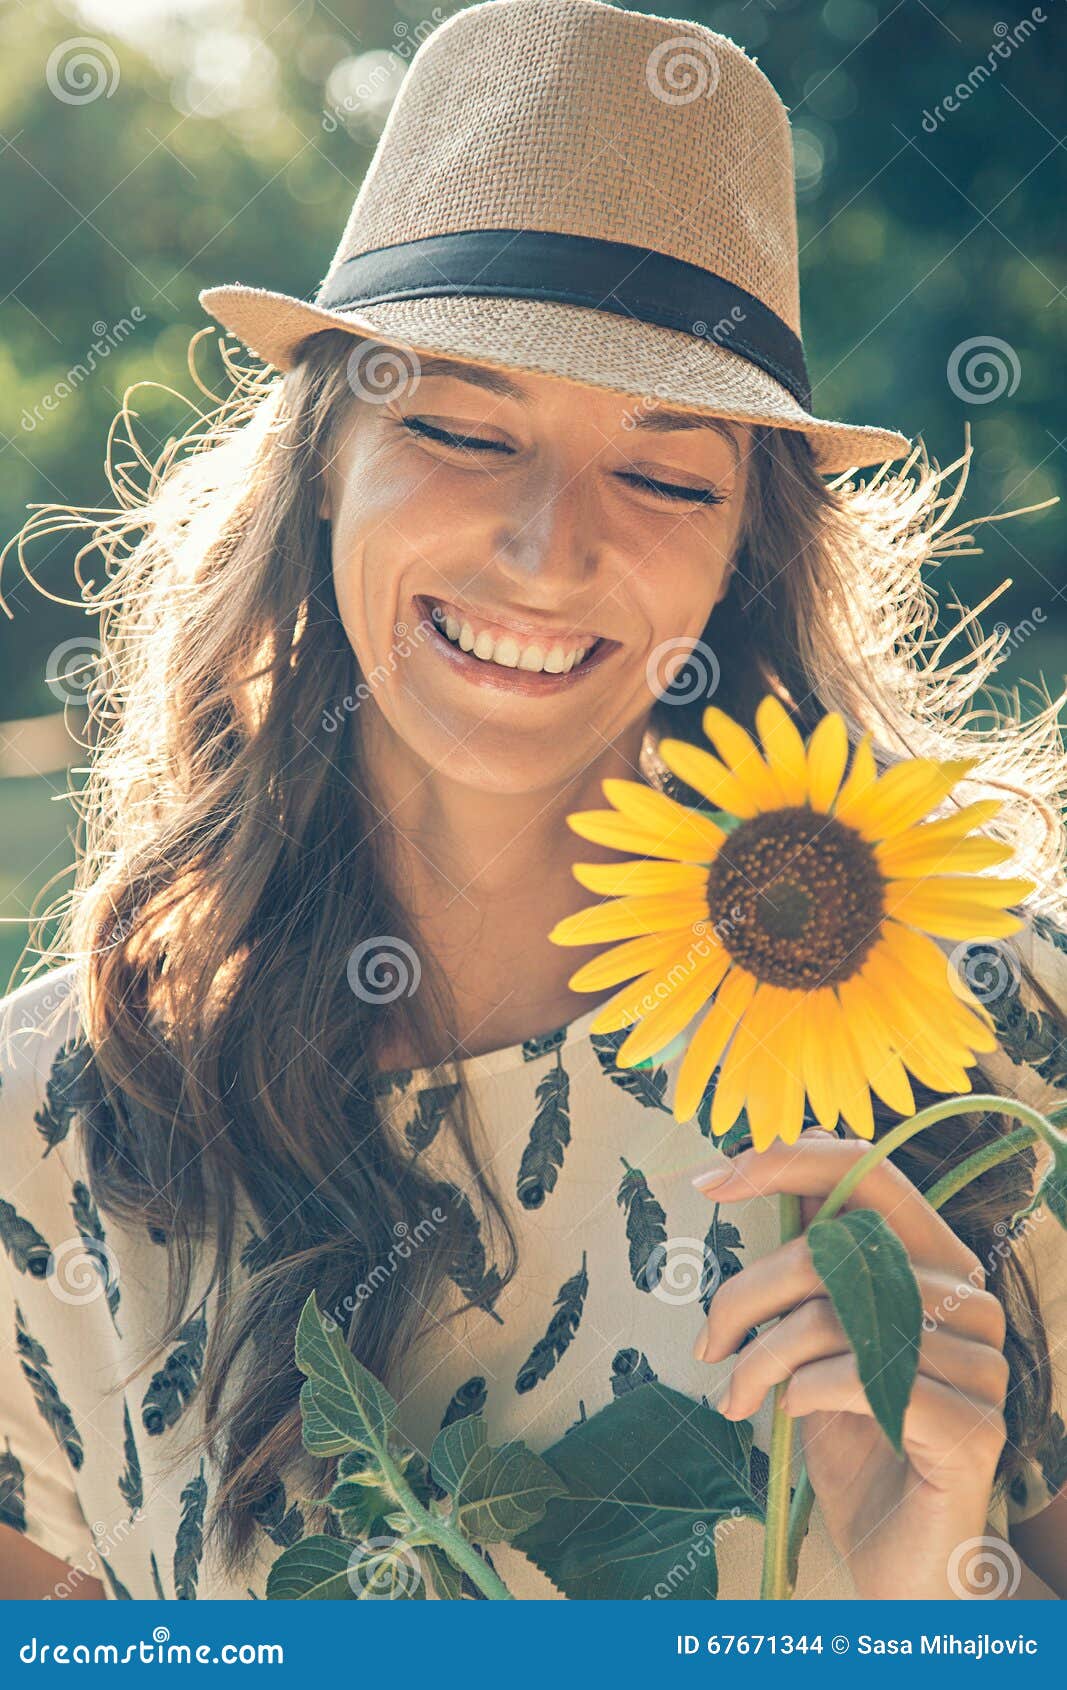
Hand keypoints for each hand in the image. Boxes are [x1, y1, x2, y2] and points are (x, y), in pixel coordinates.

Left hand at [691, 1129, 1008, 1599]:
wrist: (901, 1565)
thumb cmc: (856, 1446)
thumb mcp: (817, 1346)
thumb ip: (809, 1270)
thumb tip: (753, 1177)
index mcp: (936, 1263)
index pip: (871, 1174)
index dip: (789, 1160)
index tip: (712, 1177)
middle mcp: (971, 1301)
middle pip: (838, 1248)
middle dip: (749, 1291)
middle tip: (708, 1345)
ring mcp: (981, 1364)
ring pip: (840, 1318)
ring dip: (765, 1357)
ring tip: (739, 1397)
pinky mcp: (974, 1426)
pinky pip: (864, 1380)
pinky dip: (806, 1392)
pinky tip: (790, 1415)